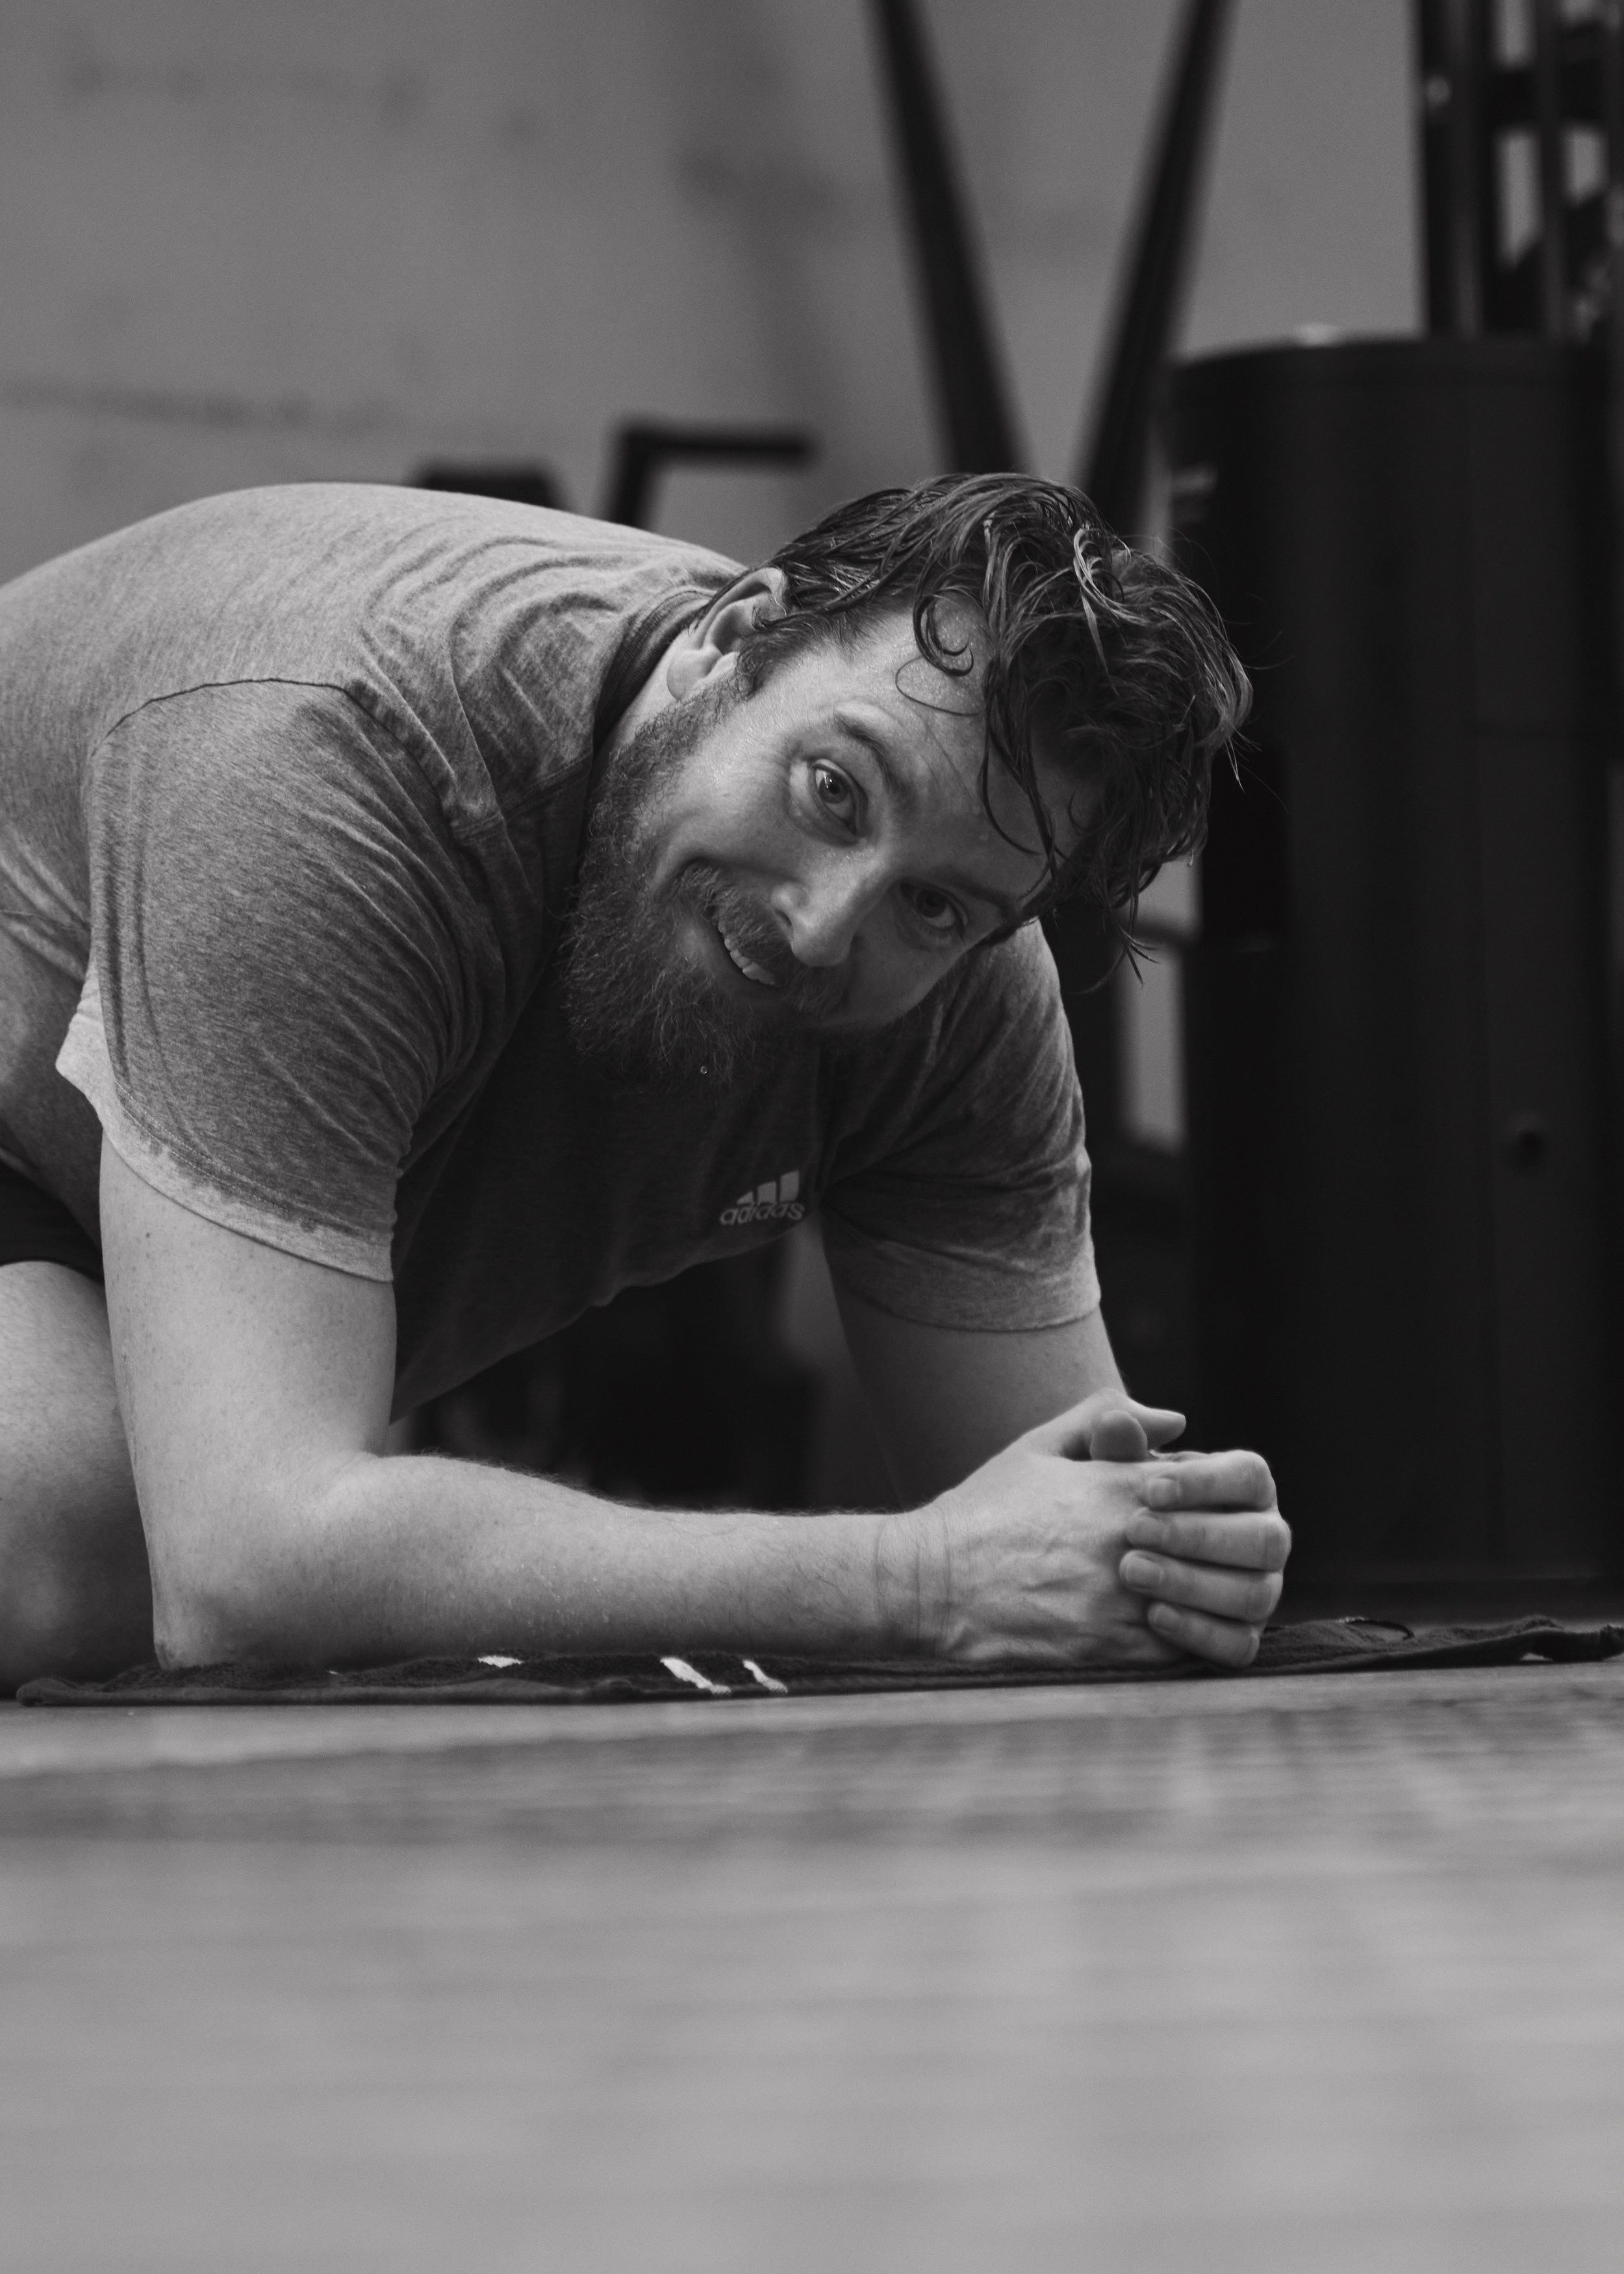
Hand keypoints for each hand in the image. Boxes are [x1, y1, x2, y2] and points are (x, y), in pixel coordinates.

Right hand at [911, 1400, 1289, 1671]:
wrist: (932, 1581)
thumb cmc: (986, 1510)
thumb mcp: (1039, 1445)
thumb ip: (1107, 1417)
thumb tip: (1176, 1420)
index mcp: (1123, 1484)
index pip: (1234, 1481)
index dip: (1240, 1495)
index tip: (1224, 1505)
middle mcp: (1133, 1538)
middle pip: (1245, 1546)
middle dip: (1248, 1550)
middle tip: (1235, 1557)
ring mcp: (1123, 1596)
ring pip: (1226, 1604)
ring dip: (1230, 1600)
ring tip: (1216, 1597)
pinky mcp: (1109, 1646)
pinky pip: (1185, 1649)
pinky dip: (1196, 1641)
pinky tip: (1180, 1629)